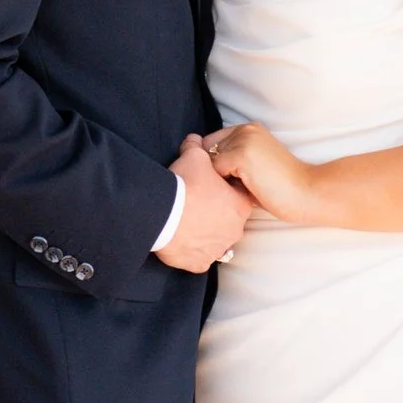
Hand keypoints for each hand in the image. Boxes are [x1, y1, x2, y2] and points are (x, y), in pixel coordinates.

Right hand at [155, 135, 257, 272]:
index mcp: (240, 205)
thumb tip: (194, 139)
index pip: (240, 196)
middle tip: (197, 203)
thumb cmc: (184, 184)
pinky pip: (200, 257)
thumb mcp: (193, 157)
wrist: (162, 213)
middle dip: (217, 212)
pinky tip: (182, 239)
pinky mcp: (200, 263)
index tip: (210, 186)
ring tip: (187, 221)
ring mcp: (218, 249)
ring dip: (206, 232)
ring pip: (216, 240)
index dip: (226, 189)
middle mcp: (234, 230)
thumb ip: (197, 147)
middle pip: (229, 220)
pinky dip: (193, 250)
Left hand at [205, 121, 322, 225]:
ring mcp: (243, 140)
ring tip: (244, 186)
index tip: (234, 178)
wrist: (306, 193)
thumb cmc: (282, 186)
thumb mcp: (256, 163)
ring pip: (209, 160)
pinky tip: (246, 189)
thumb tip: (206, 165)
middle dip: (215, 169)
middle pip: (207, 150)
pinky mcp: (241, 154)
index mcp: (250, 128)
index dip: (216, 163)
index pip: (212, 141)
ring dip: (220, 177)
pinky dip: (225, 184)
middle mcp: (246, 129)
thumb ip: (235, 157)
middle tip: (241, 184)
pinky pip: (216, 170)